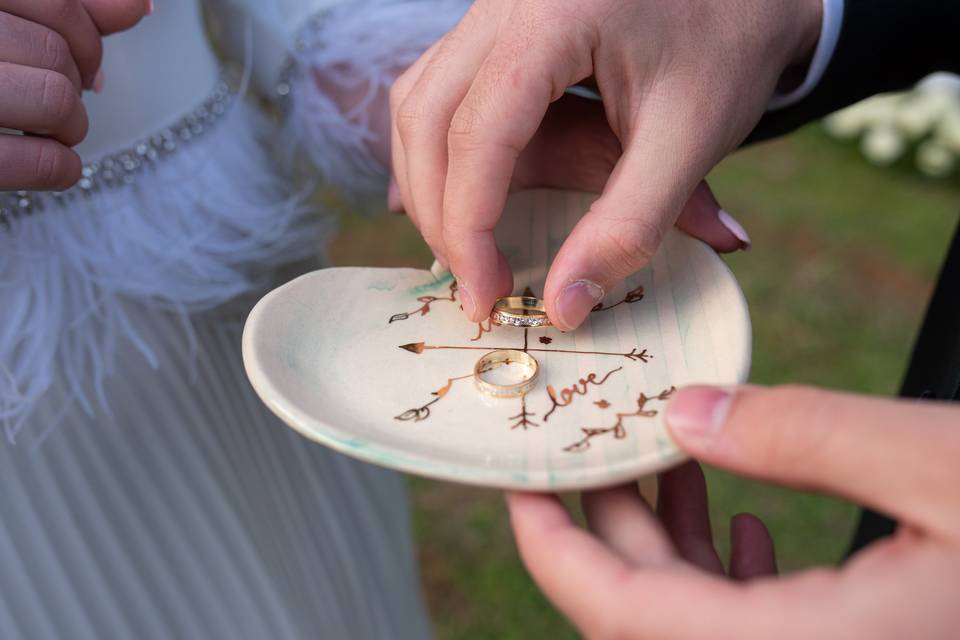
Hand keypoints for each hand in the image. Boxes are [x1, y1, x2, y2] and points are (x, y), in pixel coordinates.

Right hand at [0, 0, 150, 190]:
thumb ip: (57, 4)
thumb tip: (135, 6)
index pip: (58, 4)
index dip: (87, 35)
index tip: (80, 58)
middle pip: (58, 50)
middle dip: (75, 80)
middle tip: (54, 95)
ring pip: (56, 100)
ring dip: (71, 125)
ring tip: (48, 128)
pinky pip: (42, 160)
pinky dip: (61, 168)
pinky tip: (55, 164)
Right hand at [390, 0, 820, 328]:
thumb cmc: (727, 49)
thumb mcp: (689, 140)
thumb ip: (626, 227)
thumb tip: (563, 307)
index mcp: (555, 15)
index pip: (479, 132)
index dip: (469, 226)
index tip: (487, 297)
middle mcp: (506, 0)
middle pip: (426, 114)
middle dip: (441, 212)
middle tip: (475, 282)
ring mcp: (495, 6)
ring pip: (420, 100)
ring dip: (431, 182)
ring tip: (467, 248)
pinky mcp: (498, 25)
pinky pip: (438, 86)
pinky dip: (440, 150)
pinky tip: (458, 196)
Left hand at [508, 386, 959, 638]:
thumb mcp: (941, 464)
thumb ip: (803, 436)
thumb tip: (686, 413)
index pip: (624, 614)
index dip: (554, 544)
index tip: (516, 475)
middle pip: (650, 607)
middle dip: (605, 520)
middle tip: (582, 433)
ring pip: (700, 610)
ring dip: (666, 532)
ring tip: (655, 448)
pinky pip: (755, 619)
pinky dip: (728, 565)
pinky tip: (739, 509)